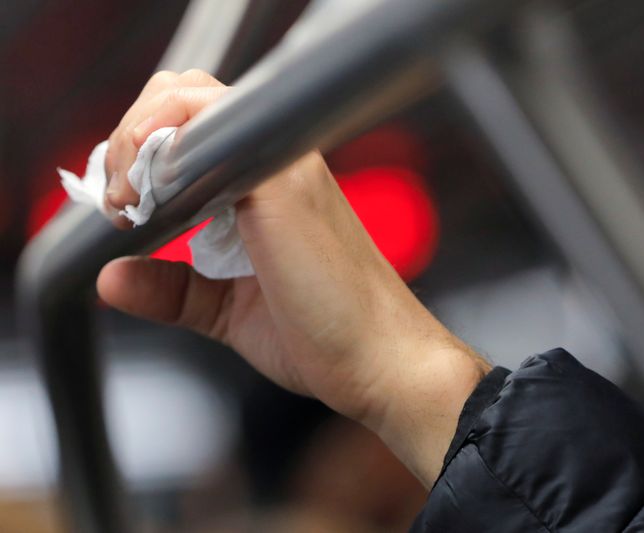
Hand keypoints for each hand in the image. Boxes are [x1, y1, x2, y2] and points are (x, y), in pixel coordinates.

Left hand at [97, 71, 489, 486]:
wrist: (381, 360)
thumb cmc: (328, 333)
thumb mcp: (228, 309)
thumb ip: (172, 290)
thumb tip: (113, 279)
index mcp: (269, 185)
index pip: (194, 124)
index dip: (141, 150)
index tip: (121, 205)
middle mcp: (279, 163)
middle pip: (187, 96)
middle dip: (133, 136)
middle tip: (119, 199)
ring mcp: (285, 167)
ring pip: (192, 101)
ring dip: (139, 141)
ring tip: (128, 201)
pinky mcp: (283, 186)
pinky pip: (211, 133)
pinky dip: (163, 151)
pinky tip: (149, 201)